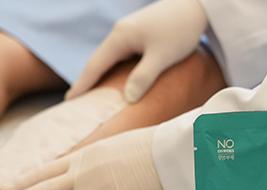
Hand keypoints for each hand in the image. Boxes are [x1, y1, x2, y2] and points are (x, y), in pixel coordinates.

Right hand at [66, 0, 207, 102]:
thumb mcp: (162, 56)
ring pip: (110, 57)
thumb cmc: (180, 29)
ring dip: (101, 75)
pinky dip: (115, 68)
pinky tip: (116, 79)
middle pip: (98, 60)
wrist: (196, 5)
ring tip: (94, 95)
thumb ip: (143, 77)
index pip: (95, 65)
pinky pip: (121, 54)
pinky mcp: (140, 32)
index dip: (82, 85)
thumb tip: (127, 99)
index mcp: (121, 37)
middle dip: (87, 81)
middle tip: (77, 102)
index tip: (69, 101)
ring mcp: (129, 31)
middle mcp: (120, 32)